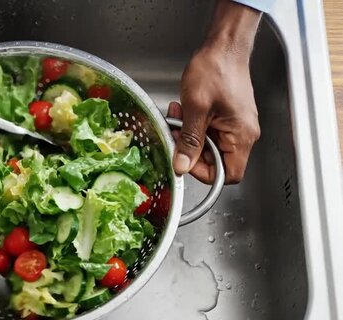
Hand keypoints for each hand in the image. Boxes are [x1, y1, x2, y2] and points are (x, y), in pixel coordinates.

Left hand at [172, 0, 260, 183]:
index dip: (204, 173)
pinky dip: (192, 125)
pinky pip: (207, 131)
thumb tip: (182, 166)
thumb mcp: (196, 108)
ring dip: (188, 135)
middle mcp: (242, 134)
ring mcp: (234, 125)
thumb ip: (189, 140)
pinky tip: (183, 111)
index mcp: (241, 136)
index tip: (184, 160)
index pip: (228, 174)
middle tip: (176, 133)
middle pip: (215, 161)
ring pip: (207, 145)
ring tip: (178, 116)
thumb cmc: (216, 69)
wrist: (223, 46)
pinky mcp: (225, 117)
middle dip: (190, 149)